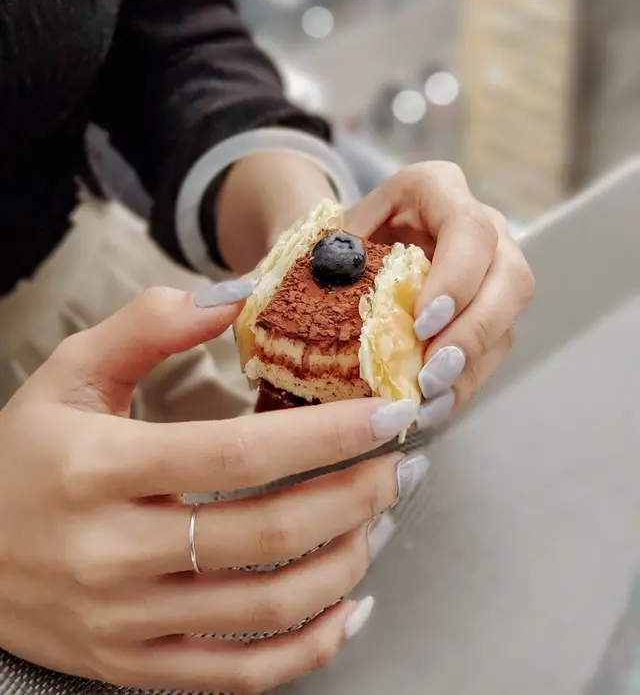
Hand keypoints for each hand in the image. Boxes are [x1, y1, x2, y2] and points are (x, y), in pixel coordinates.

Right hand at [0, 283, 424, 692]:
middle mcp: (114, 554)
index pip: (239, 453)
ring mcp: (126, 622)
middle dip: (357, 495)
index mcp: (99, 469)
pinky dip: (309, 647)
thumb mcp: (68, 372)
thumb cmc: (22, 457)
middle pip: (267, 533)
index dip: (328, 435)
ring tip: (382, 518)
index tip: (390, 412)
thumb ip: (149, 324)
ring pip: (266, 607)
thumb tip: (234, 297)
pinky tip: (349, 606)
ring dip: (345, 562)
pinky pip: (240, 675)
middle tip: (400, 462)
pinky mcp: (135, 667)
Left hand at [347, 161, 534, 426]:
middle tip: (431, 373)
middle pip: (510, 276)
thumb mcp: (321, 237)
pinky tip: (434, 404)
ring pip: (508, 318)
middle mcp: (479, 224)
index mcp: (435, 189)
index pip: (468, 228)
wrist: (339, 250)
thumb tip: (313, 295)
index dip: (456, 278)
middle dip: (474, 331)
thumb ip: (324, 260)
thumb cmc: (330, 240)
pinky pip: (493, 347)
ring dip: (472, 366)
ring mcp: (492, 268)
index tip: (422, 322)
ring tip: (429, 399)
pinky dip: (466, 380)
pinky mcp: (489, 309)